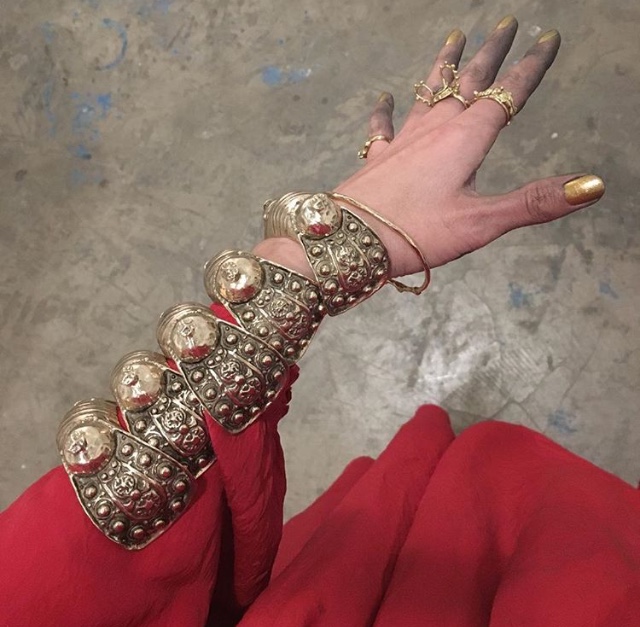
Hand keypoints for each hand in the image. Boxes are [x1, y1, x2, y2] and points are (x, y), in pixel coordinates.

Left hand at [335, 16, 604, 276]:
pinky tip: (384, 98)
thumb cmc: (416, 233)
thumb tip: (591, 186)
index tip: (546, 39)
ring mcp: (402, 141)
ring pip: (428, 92)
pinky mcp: (377, 158)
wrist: (350, 240)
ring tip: (454, 37)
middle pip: (468, 83)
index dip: (529, 68)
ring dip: (444, 65)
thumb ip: (533, 202)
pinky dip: (385, 111)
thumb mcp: (480, 222)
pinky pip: (383, 126)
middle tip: (505, 24)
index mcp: (465, 140)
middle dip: (490, 53)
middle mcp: (434, 131)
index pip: (506, 95)